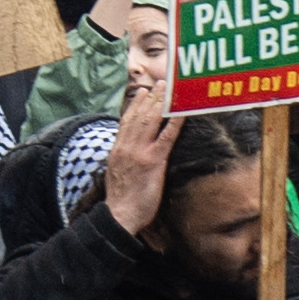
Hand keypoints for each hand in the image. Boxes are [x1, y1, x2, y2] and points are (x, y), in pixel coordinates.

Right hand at [97, 87, 177, 235]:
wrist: (119, 214)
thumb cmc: (120, 200)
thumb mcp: (116, 173)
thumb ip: (122, 159)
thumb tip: (128, 153)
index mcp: (118, 149)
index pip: (127, 120)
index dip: (135, 105)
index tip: (143, 92)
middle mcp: (127, 146)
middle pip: (139, 115)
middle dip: (150, 98)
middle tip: (160, 85)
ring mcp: (139, 152)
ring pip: (151, 120)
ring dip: (161, 103)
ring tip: (170, 91)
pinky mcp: (152, 161)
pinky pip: (166, 136)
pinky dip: (174, 122)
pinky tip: (182, 112)